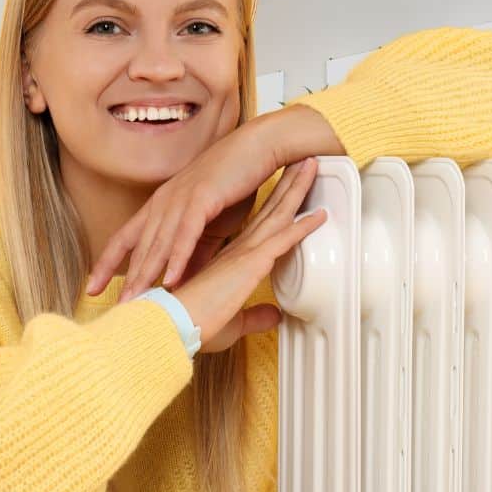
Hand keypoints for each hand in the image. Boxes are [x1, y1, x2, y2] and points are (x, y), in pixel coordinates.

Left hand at [86, 119, 283, 301]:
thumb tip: (183, 281)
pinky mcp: (202, 198)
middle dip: (125, 279)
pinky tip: (169, 280)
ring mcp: (180, 198)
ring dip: (145, 274)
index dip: (106, 264)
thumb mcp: (212, 224)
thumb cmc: (235, 182)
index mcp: (161, 205)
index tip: (91, 288)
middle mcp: (163, 201)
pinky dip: (177, 258)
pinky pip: (185, 234)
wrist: (258, 147)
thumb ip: (196, 252)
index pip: (124, 239)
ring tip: (135, 301)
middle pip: (137, 247)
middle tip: (116, 307)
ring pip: (158, 243)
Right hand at [170, 157, 325, 352]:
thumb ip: (254, 317)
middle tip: (301, 164)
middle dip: (286, 186)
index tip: (285, 191)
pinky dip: (304, 226)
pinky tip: (320, 214)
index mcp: (230, 259)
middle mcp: (237, 249)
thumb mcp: (234, 322)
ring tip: (311, 168)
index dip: (273, 207)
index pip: (257, 226)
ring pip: (278, 215)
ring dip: (297, 191)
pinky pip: (283, 239)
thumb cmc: (194, 326)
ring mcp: (243, 253)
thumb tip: (273, 317)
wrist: (171, 327)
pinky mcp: (249, 262)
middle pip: (268, 211)